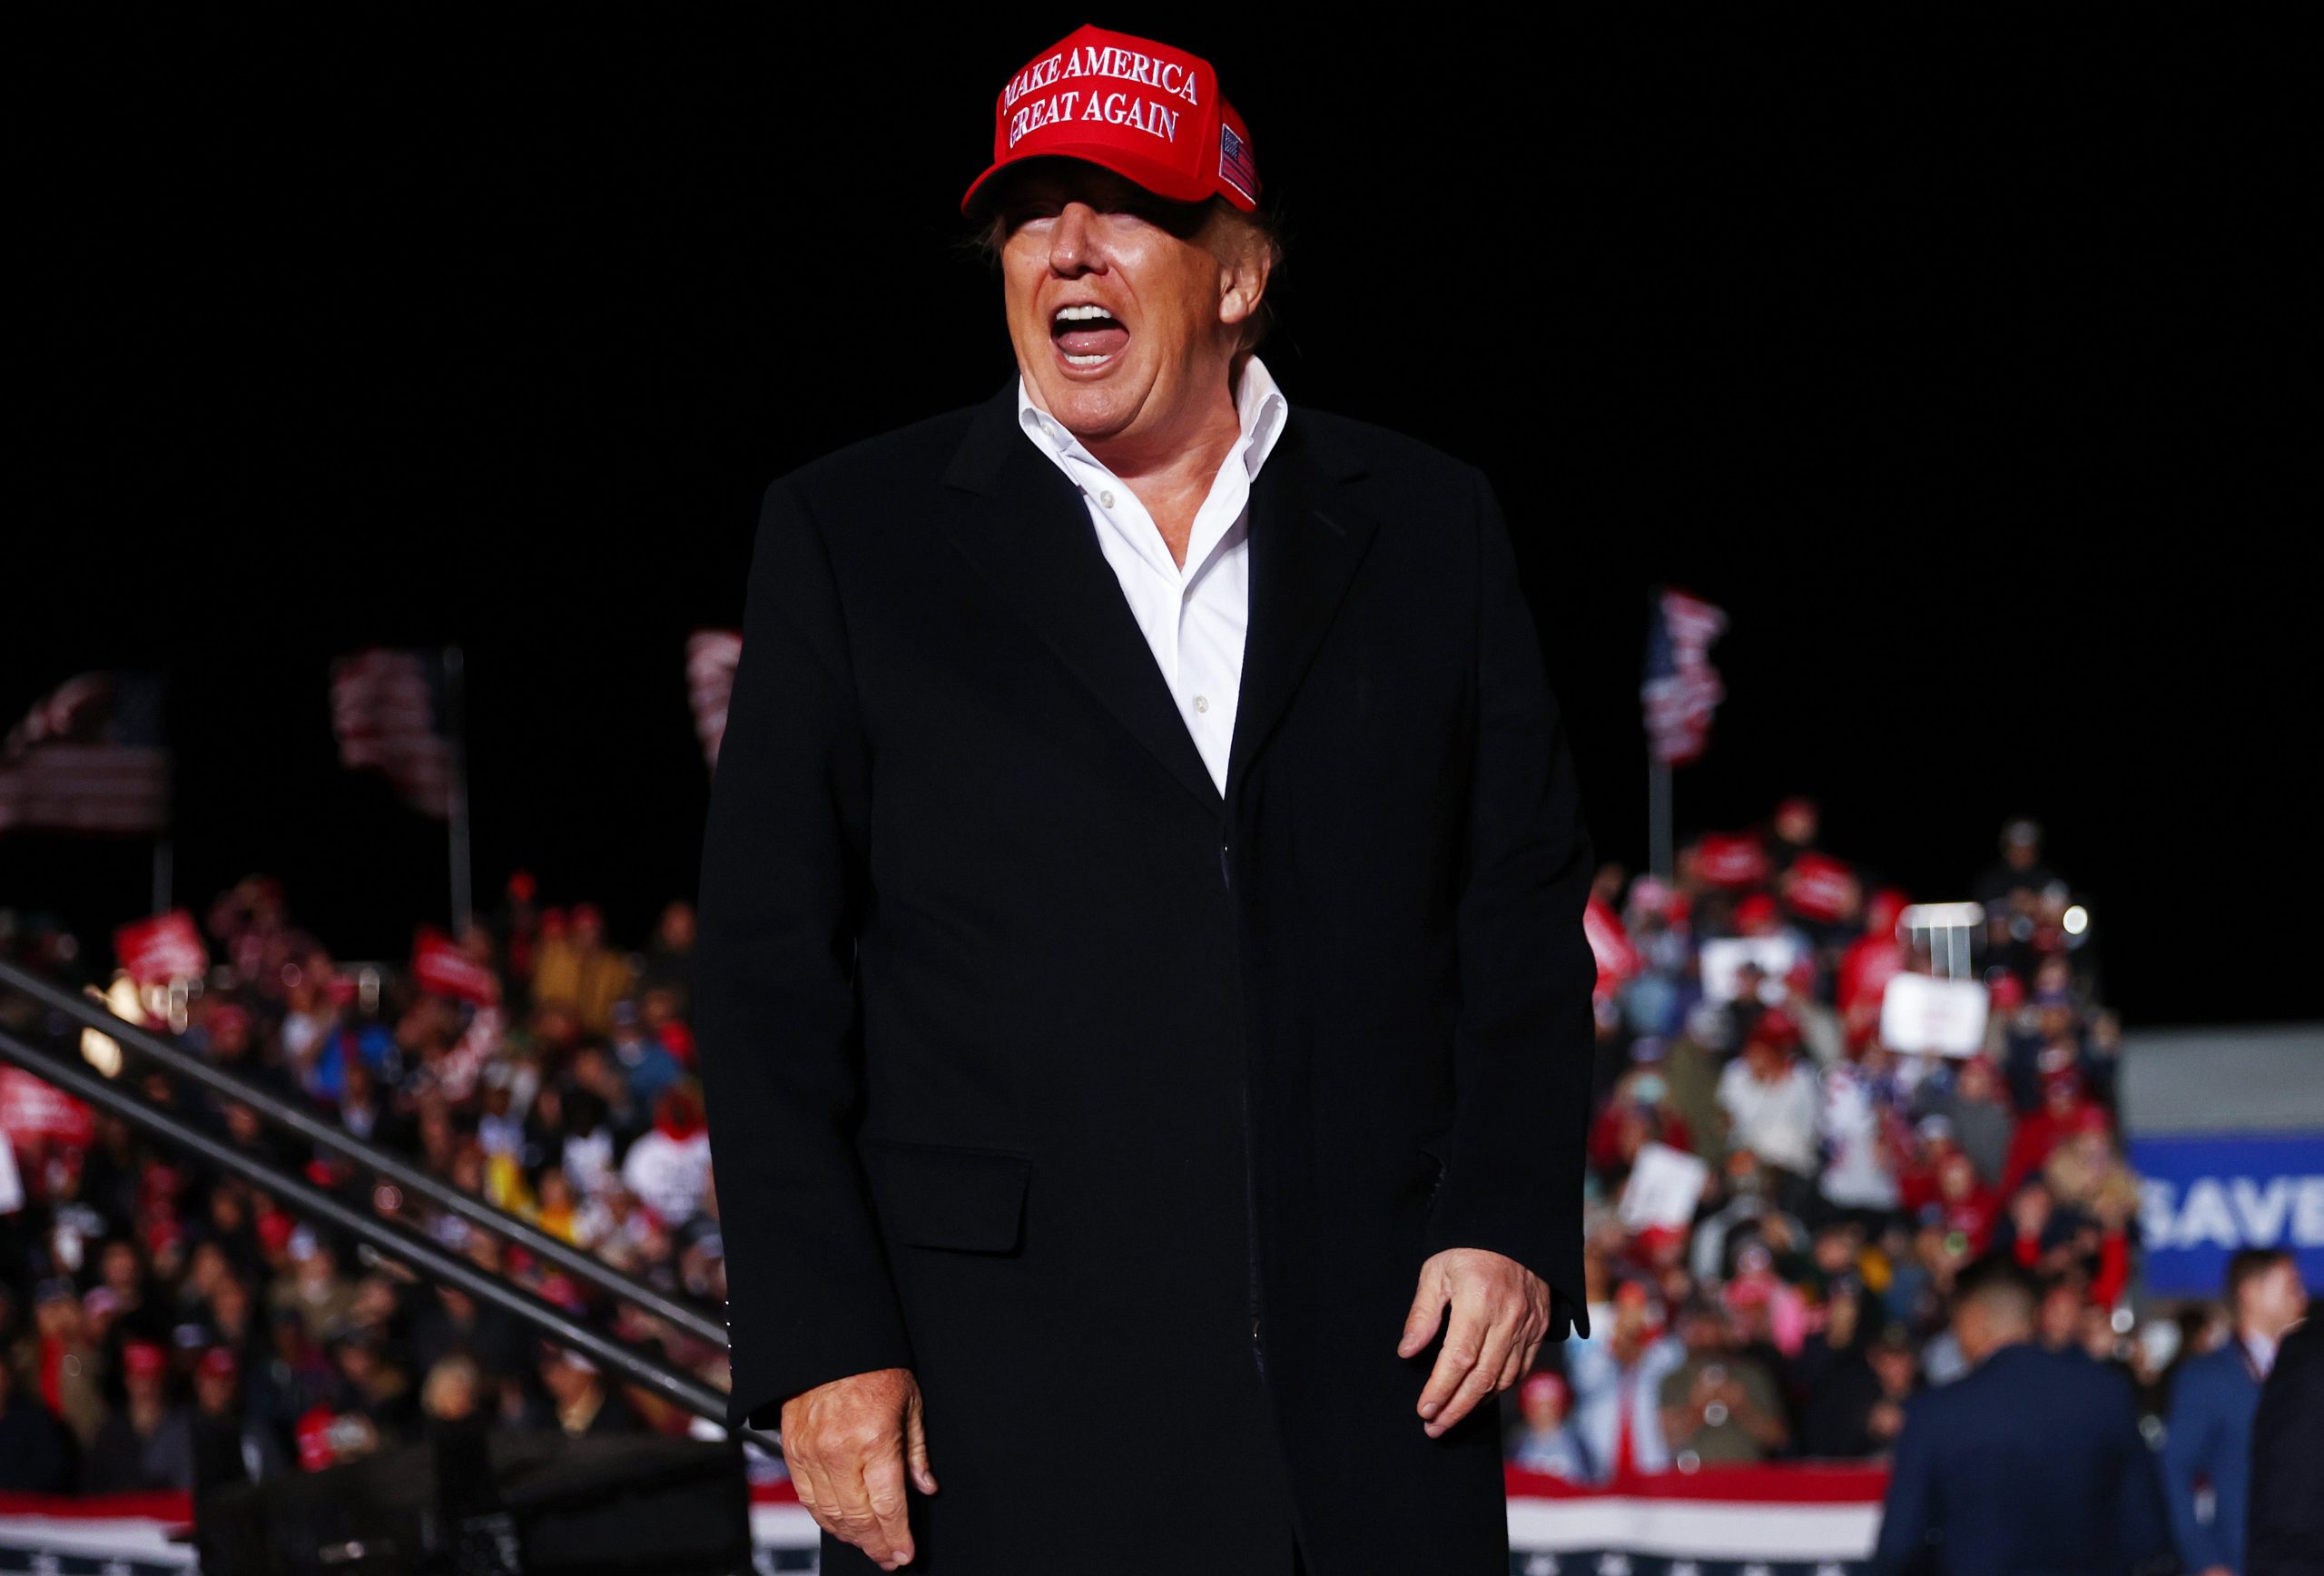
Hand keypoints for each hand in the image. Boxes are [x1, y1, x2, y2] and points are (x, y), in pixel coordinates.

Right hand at [778, 1366, 936, 1569]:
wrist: (827, 1339)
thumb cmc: (872, 1365)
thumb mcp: (910, 1402)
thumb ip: (916, 1452)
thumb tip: (925, 1487)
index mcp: (874, 1440)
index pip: (888, 1506)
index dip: (898, 1536)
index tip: (905, 1554)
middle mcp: (839, 1453)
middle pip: (858, 1518)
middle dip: (876, 1544)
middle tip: (889, 1558)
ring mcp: (811, 1454)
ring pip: (829, 1514)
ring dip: (850, 1536)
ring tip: (868, 1545)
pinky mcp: (792, 1451)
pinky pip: (808, 1498)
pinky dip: (824, 1518)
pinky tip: (840, 1525)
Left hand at [1397, 1247, 1550, 1438]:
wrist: (1516, 1229)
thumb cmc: (1469, 1248)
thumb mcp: (1436, 1270)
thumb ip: (1423, 1313)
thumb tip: (1407, 1352)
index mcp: (1479, 1301)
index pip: (1459, 1359)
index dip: (1441, 1389)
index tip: (1424, 1410)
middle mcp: (1508, 1318)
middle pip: (1482, 1378)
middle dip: (1455, 1408)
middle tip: (1433, 1427)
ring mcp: (1528, 1326)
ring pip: (1504, 1379)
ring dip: (1476, 1404)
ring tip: (1451, 1418)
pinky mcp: (1539, 1329)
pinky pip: (1521, 1369)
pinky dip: (1499, 1388)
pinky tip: (1480, 1397)